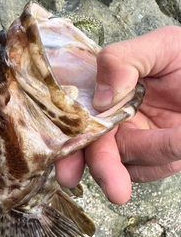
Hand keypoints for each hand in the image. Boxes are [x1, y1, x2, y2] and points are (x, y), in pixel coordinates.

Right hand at [55, 26, 180, 203]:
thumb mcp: (161, 45)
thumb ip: (121, 61)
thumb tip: (101, 98)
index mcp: (103, 92)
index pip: (73, 121)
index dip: (66, 147)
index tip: (68, 170)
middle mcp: (112, 120)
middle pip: (96, 153)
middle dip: (105, 172)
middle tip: (116, 191)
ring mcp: (133, 140)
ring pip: (126, 164)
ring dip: (151, 156)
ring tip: (180, 134)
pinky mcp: (155, 156)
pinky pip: (150, 168)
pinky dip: (166, 156)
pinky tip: (180, 136)